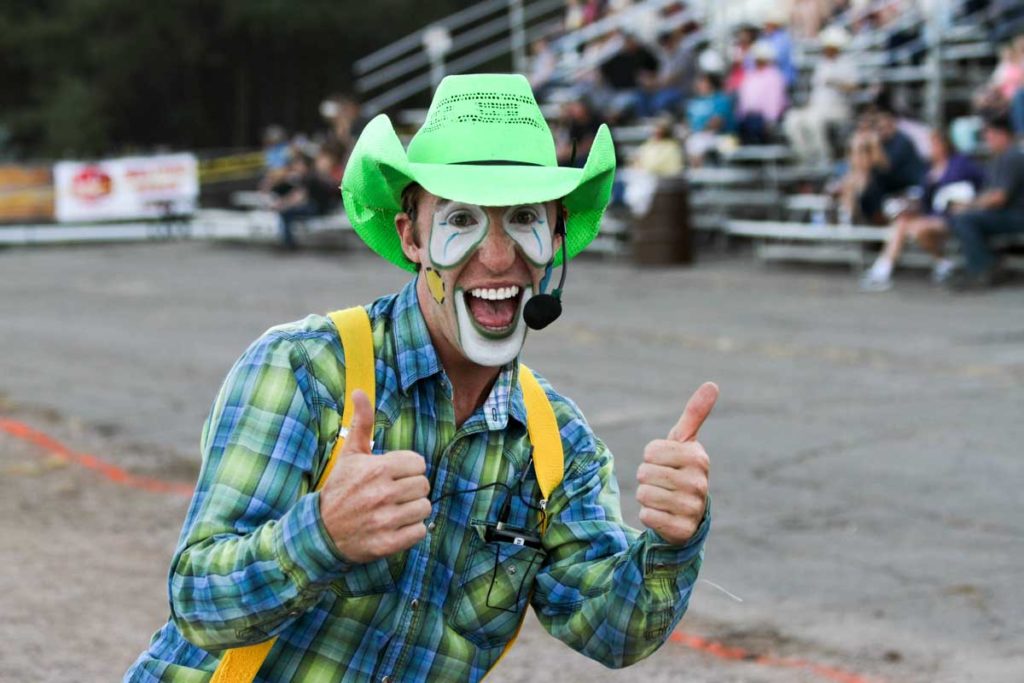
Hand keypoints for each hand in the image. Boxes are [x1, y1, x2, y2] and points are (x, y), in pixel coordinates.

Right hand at [319, 390, 430, 562]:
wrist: (320, 531)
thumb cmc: (340, 489)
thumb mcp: (350, 454)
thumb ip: (362, 423)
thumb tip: (359, 391)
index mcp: (376, 468)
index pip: (419, 463)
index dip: (408, 468)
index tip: (393, 475)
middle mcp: (381, 493)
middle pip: (424, 486)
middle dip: (411, 489)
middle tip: (393, 493)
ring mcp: (384, 520)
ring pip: (425, 508)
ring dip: (413, 510)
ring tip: (394, 510)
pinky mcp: (387, 544)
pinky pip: (420, 532)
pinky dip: (411, 531)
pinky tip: (395, 526)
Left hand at [636, 382, 717, 544]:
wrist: (689, 514)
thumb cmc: (682, 470)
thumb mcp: (686, 442)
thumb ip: (695, 414)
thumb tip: (712, 384)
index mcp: (698, 458)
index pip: (650, 451)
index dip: (652, 457)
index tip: (666, 463)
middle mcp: (699, 483)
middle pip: (645, 473)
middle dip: (648, 478)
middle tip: (664, 483)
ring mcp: (692, 508)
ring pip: (644, 494)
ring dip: (647, 497)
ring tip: (663, 498)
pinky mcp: (681, 529)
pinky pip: (646, 516)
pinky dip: (649, 516)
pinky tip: (664, 515)